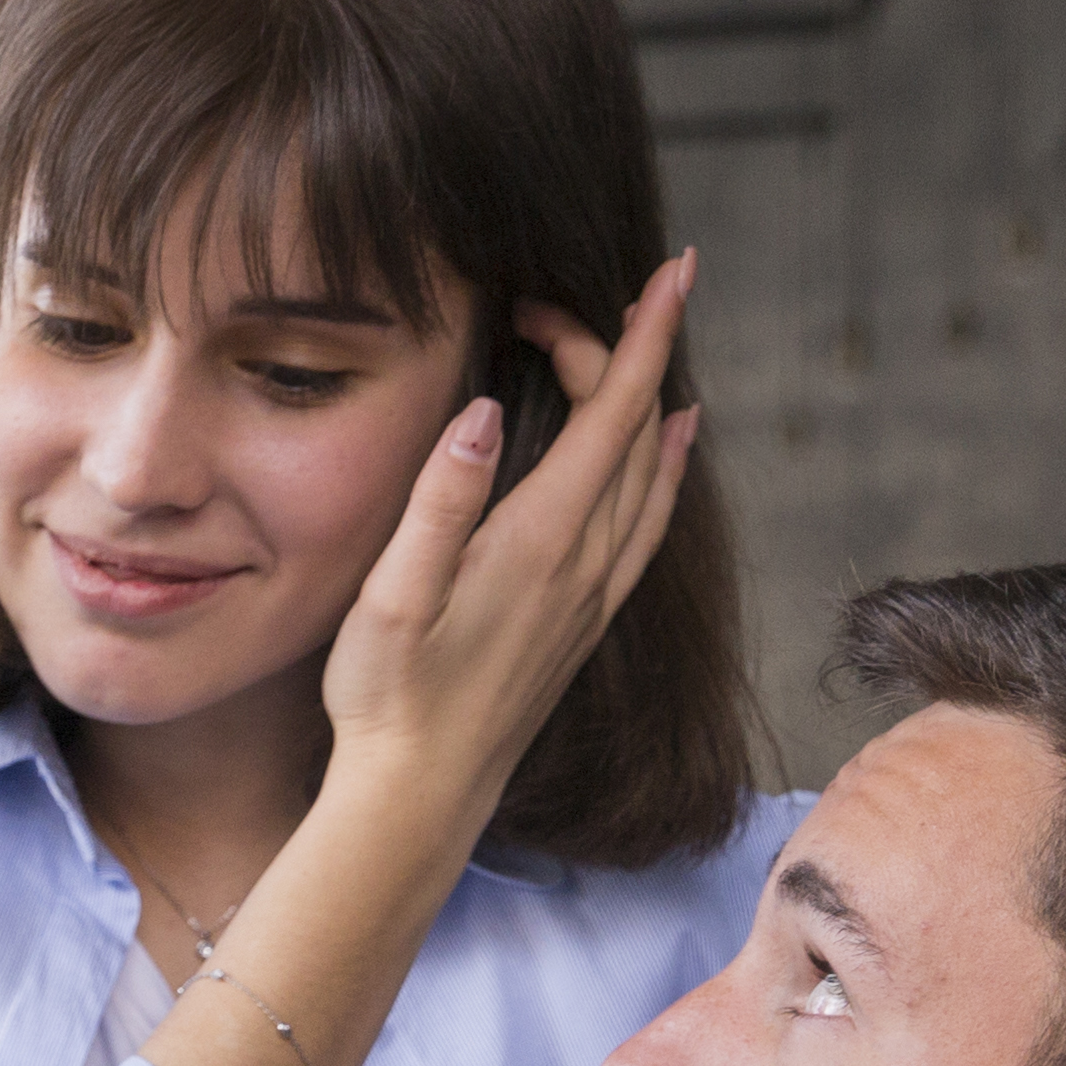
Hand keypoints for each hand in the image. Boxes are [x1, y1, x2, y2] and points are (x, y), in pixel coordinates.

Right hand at [317, 254, 701, 817]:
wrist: (420, 796)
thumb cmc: (390, 699)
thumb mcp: (392, 598)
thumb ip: (441, 502)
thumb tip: (486, 412)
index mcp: (543, 539)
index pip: (618, 412)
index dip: (646, 334)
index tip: (676, 269)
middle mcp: (586, 561)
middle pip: (634, 430)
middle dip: (618, 352)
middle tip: (548, 313)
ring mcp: (593, 594)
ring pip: (649, 472)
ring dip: (650, 402)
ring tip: (644, 347)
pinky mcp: (584, 620)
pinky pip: (646, 522)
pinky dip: (662, 467)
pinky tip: (667, 448)